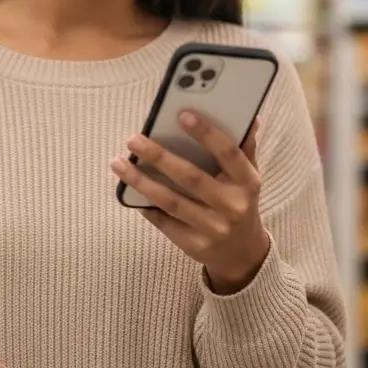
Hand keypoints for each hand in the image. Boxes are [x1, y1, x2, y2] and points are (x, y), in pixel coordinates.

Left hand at [110, 111, 270, 294]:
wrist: (243, 252)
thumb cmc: (240, 202)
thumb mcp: (248, 176)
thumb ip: (244, 147)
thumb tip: (248, 116)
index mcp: (247, 182)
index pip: (228, 153)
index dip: (206, 133)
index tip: (182, 115)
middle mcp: (232, 206)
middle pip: (191, 177)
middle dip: (159, 157)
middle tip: (133, 140)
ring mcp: (213, 228)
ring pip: (171, 201)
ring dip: (141, 181)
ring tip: (118, 163)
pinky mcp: (195, 245)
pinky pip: (164, 221)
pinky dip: (144, 205)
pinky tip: (128, 190)